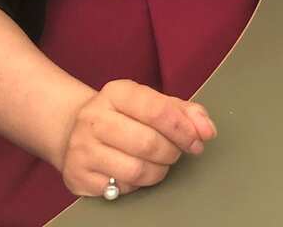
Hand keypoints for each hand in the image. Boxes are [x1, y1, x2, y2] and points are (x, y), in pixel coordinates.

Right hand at [58, 79, 215, 198]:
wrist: (74, 131)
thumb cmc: (125, 116)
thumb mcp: (153, 103)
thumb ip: (186, 112)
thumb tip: (208, 130)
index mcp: (116, 92)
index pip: (157, 110)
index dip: (184, 129)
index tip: (198, 140)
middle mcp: (94, 117)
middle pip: (148, 143)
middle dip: (172, 152)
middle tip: (175, 153)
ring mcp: (82, 148)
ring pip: (135, 170)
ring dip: (158, 172)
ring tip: (159, 164)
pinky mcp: (77, 176)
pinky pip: (120, 188)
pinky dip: (136, 185)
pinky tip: (134, 173)